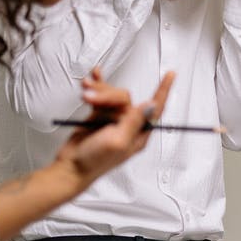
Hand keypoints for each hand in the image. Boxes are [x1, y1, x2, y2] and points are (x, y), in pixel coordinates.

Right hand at [55, 69, 173, 186]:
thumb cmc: (94, 161)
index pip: (155, 109)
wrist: (70, 166)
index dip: (163, 90)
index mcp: (139, 134)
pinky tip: (92, 78)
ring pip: (112, 95)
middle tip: (90, 100)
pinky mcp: (99, 115)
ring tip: (84, 96)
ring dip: (98, 92)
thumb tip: (150, 105)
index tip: (170, 74)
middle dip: (107, 95)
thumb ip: (134, 122)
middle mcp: (128, 125)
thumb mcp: (118, 142)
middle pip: (125, 98)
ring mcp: (113, 119)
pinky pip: (101, 96)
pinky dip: (97, 86)